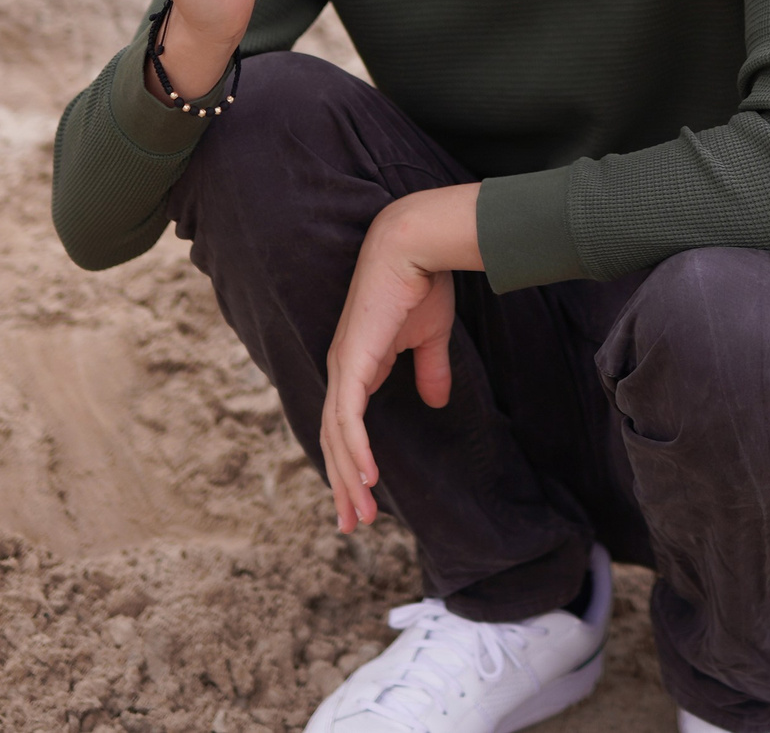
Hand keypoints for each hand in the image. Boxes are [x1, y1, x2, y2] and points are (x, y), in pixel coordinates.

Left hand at [319, 183, 483, 531]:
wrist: (413, 245)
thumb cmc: (422, 282)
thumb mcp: (429, 337)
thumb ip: (429, 370)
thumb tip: (436, 402)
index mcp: (357, 365)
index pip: (345, 427)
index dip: (352, 464)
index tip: (363, 499)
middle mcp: (342, 370)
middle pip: (333, 442)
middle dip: (343, 486)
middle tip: (352, 525)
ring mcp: (343, 367)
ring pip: (337, 438)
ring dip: (348, 480)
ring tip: (359, 516)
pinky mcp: (353, 362)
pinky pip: (349, 418)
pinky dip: (355, 450)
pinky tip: (366, 478)